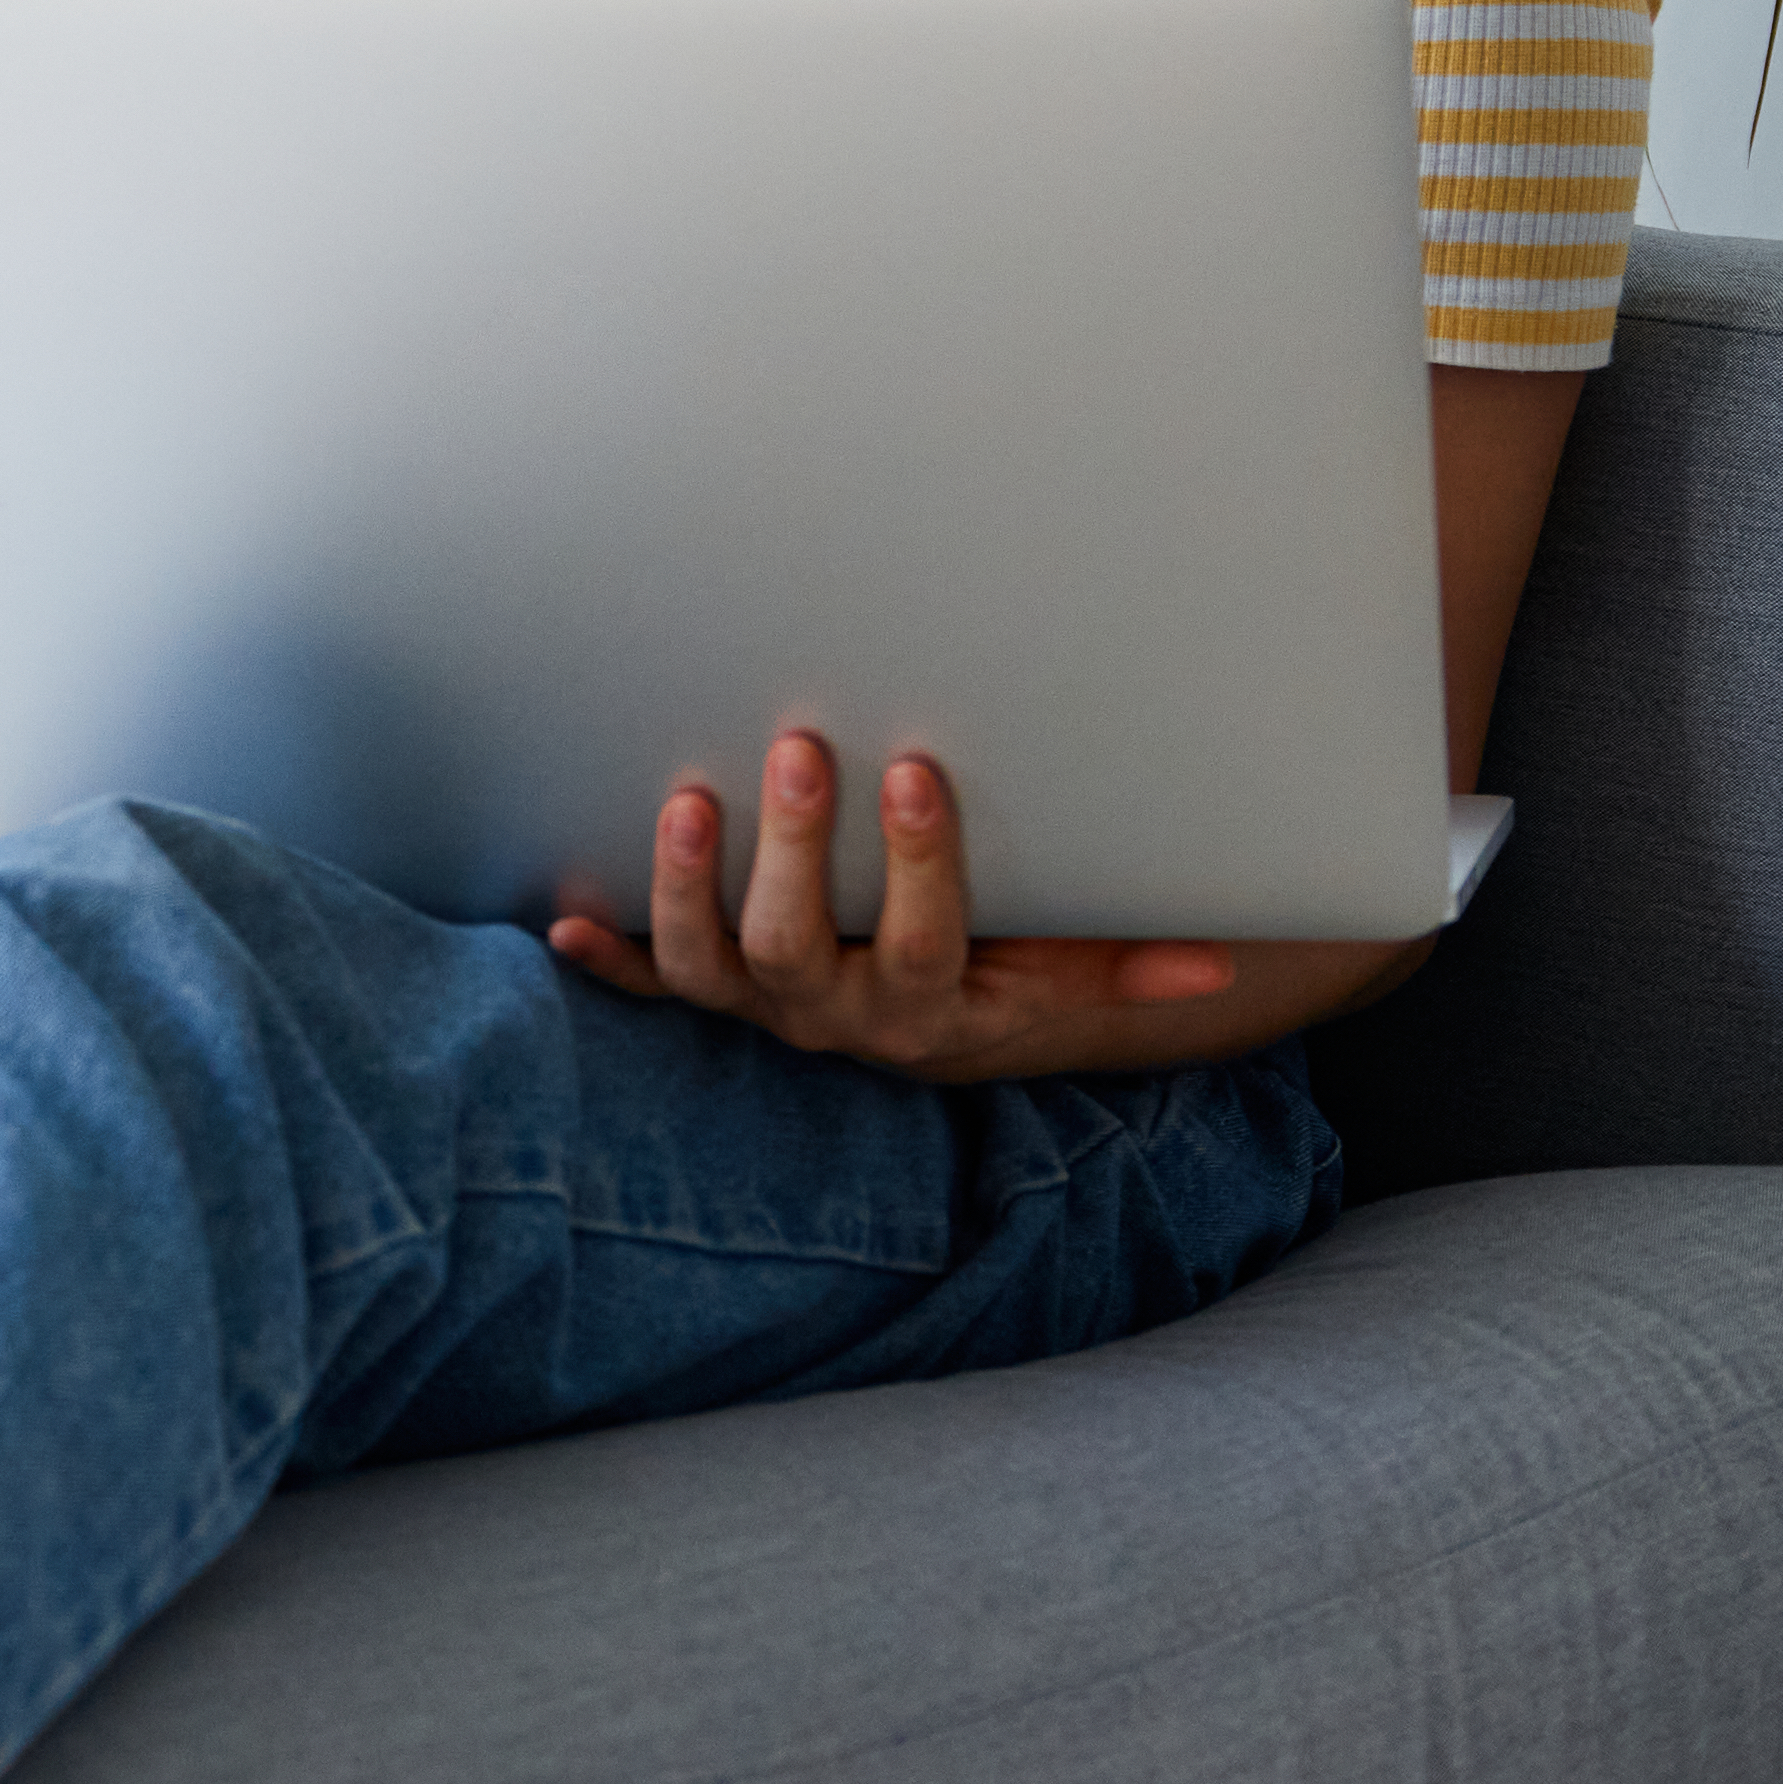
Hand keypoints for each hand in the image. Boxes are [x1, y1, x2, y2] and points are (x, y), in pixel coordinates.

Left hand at [547, 732, 1246, 1083]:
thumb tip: (1220, 960)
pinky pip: (646, 985)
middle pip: (799, 945)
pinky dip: (604, 958)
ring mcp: (759, 1005)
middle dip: (793, 851)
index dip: (919, 865)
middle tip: (797, 746)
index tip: (919, 770)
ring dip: (685, 889)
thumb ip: (1129, 963)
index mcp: (926, 1005)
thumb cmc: (1003, 972)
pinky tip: (562, 919)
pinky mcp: (707, 992)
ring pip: (708, 965)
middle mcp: (832, 1015)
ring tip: (686, 800)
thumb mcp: (1067, 970)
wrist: (928, 1037)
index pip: (924, 940)